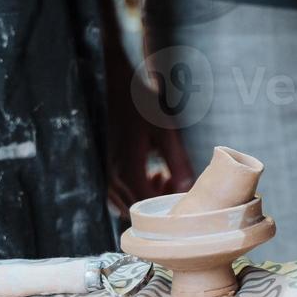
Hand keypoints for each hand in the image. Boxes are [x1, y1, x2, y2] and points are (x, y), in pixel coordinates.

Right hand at [107, 85, 196, 220]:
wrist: (121, 88)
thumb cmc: (144, 107)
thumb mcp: (166, 132)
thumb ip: (177, 162)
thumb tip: (187, 187)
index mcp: (128, 170)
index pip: (147, 204)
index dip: (168, 203)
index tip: (185, 190)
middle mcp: (114, 176)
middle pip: (137, 209)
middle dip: (160, 202)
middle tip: (178, 182)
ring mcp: (109, 174)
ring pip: (127, 204)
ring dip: (148, 199)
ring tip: (166, 178)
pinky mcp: (110, 168)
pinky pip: (120, 195)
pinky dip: (137, 192)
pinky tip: (154, 175)